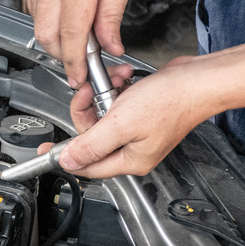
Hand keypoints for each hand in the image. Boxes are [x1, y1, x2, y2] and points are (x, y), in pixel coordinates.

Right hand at [24, 0, 137, 88]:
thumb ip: (112, 15)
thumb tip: (110, 45)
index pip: (71, 35)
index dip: (75, 63)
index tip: (80, 77)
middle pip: (46, 36)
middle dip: (63, 54)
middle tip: (82, 57)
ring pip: (37, 25)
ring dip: (55, 36)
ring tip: (78, 30)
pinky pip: (33, 9)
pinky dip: (48, 18)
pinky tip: (65, 12)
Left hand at [38, 56, 217, 177]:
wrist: (200, 79)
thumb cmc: (172, 101)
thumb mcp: (120, 124)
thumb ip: (90, 145)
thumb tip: (68, 162)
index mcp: (130, 160)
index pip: (86, 166)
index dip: (64, 155)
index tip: (45, 147)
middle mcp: (134, 149)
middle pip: (91, 137)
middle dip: (87, 111)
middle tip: (89, 94)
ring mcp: (138, 131)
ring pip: (102, 116)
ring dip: (103, 94)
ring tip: (113, 82)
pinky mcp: (142, 113)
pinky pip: (117, 103)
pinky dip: (117, 89)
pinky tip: (123, 80)